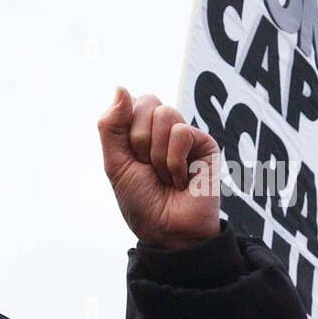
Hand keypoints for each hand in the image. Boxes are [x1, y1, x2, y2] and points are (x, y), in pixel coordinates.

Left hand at [97, 87, 220, 248]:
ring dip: (158, 155)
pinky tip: (182, 180)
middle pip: (147, 104)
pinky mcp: (206, 144)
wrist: (167, 231)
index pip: (129, 103)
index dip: (125, 134)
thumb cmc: (142, 202)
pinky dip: (175, 162)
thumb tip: (121, 87)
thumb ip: (111, 125)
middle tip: (150, 169)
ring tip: (166, 176)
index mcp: (141, 129)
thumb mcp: (115, 163)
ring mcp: (186, 135)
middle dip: (140, 141)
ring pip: (165, 115)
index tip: (133, 162)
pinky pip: (181, 133)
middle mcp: (164, 128)